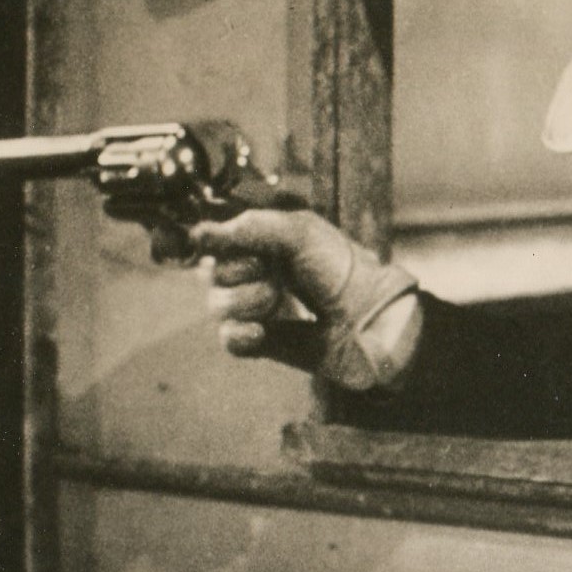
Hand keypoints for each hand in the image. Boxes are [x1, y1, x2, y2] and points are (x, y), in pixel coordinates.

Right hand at [193, 207, 423, 390]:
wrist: (372, 322)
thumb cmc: (343, 270)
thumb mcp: (300, 233)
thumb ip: (250, 227)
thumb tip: (198, 233)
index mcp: (264, 243)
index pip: (216, 241)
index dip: (219, 244)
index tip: (237, 246)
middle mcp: (257, 274)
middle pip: (212, 273)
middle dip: (239, 273)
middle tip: (274, 276)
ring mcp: (258, 311)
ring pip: (217, 306)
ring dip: (244, 302)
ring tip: (277, 302)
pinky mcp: (263, 344)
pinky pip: (228, 339)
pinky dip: (240, 335)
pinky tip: (260, 332)